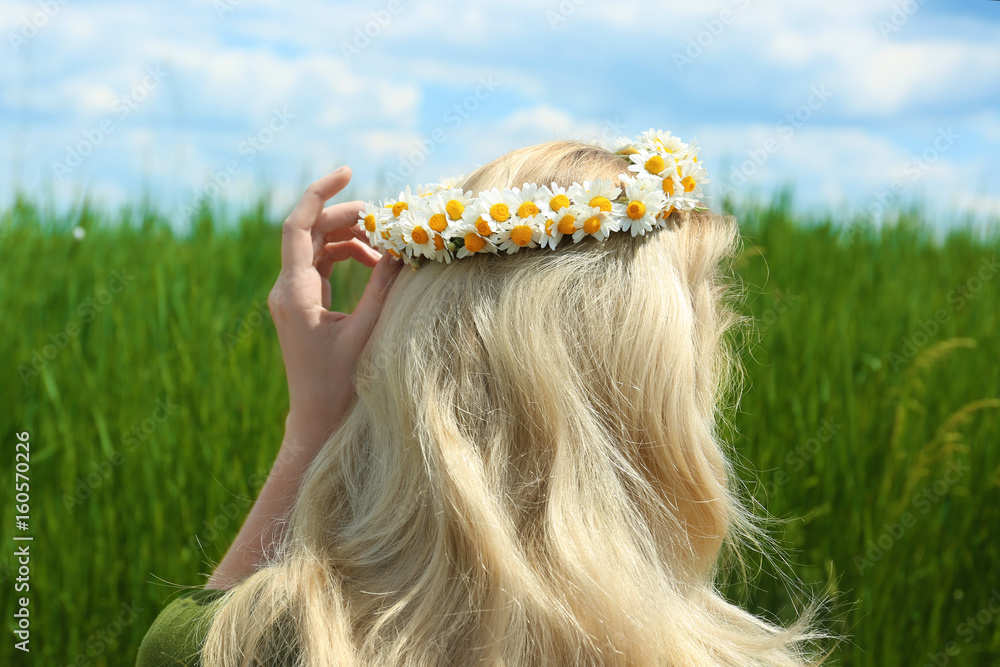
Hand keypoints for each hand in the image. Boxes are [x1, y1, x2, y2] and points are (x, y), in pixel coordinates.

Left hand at [267, 166, 403, 440]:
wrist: (317, 421)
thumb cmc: (340, 385)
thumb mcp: (367, 333)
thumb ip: (383, 288)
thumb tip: (402, 250)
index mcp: (295, 293)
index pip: (298, 227)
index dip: (320, 194)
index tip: (348, 171)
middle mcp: (286, 289)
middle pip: (310, 232)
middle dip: (346, 217)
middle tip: (385, 218)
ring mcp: (292, 296)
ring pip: (316, 247)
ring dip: (350, 237)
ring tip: (386, 244)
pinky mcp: (302, 304)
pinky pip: (321, 265)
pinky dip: (347, 256)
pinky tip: (375, 263)